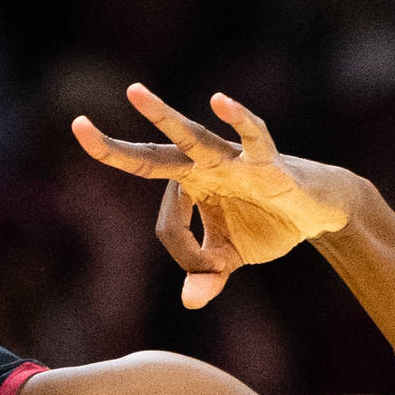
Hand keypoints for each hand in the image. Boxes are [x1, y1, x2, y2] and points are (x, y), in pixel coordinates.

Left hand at [72, 84, 354, 307]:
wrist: (317, 211)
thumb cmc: (266, 224)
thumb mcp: (231, 258)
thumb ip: (207, 277)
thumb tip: (189, 302)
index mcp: (187, 188)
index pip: (168, 228)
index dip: (187, 256)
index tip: (209, 270)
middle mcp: (201, 167)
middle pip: (150, 157)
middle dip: (113, 147)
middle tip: (77, 126)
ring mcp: (229, 159)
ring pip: (189, 136)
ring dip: (161, 116)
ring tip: (133, 93)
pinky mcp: (265, 158)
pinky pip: (250, 135)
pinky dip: (239, 118)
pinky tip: (220, 100)